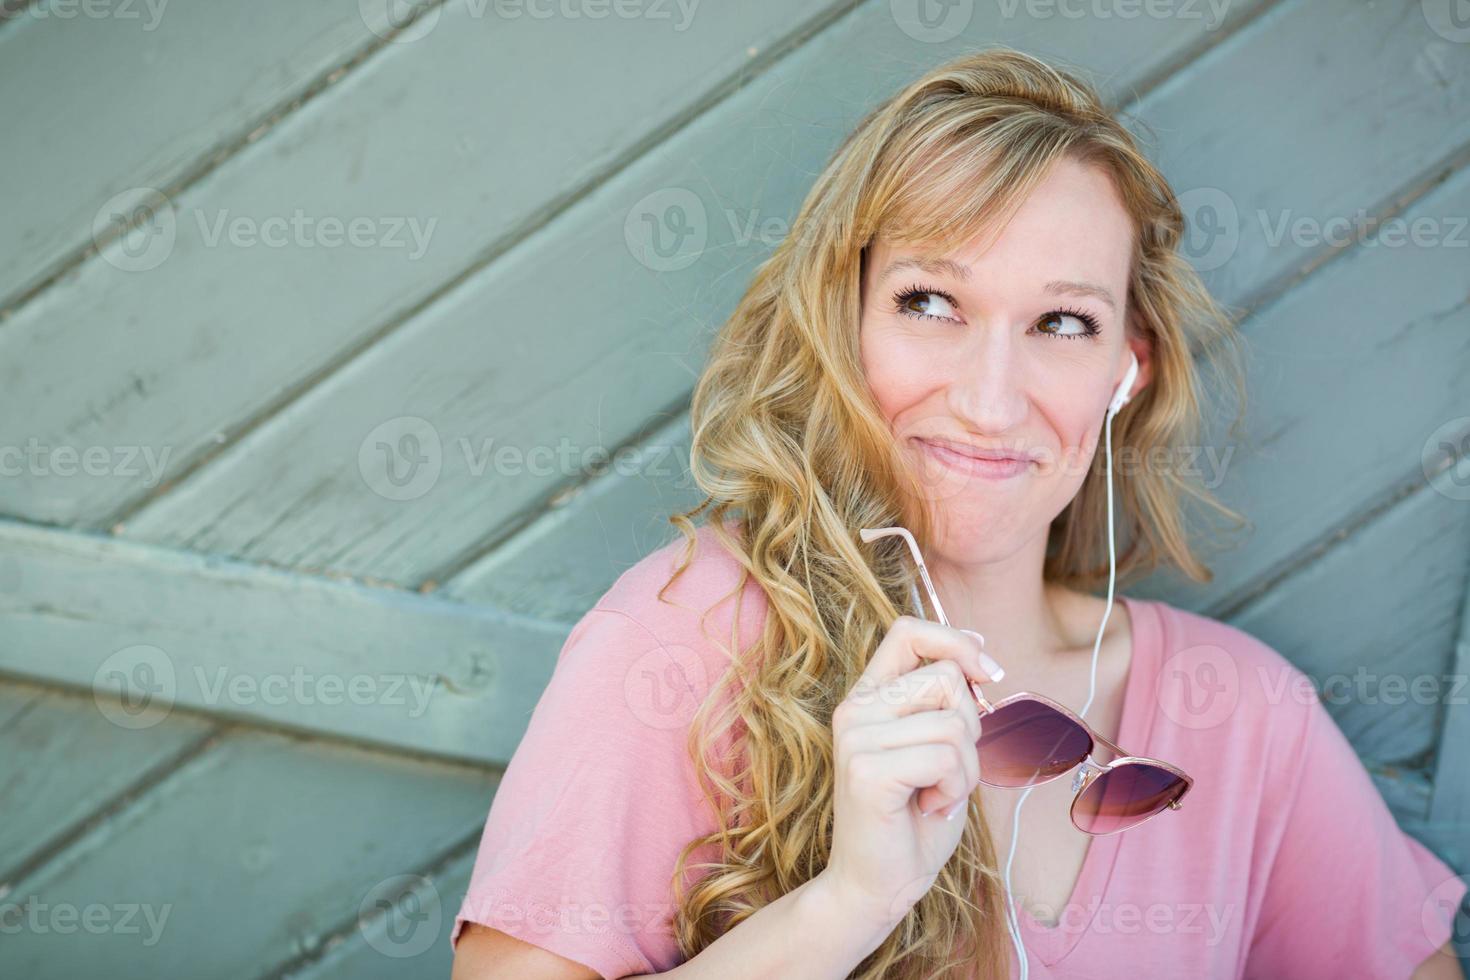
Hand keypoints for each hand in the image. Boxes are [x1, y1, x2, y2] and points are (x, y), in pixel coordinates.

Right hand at [820, 615, 1004, 931]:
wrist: (880, 885)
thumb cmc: (915, 817)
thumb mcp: (938, 745)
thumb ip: (947, 700)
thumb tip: (979, 652)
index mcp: (868, 696)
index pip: (907, 632)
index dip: (954, 641)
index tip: (987, 673)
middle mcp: (854, 709)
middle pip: (946, 679)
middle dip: (970, 727)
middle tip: (947, 772)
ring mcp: (856, 738)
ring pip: (953, 723)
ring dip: (965, 768)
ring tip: (937, 794)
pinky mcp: (867, 770)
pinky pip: (945, 757)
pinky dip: (955, 788)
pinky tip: (930, 808)